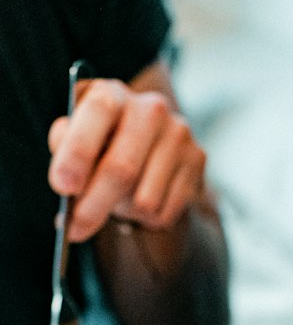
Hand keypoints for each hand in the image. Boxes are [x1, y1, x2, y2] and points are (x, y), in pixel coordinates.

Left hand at [48, 73, 205, 241]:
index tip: (63, 187)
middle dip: (94, 206)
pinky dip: (146, 218)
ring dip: (123, 212)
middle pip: (123, 168)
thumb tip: (68, 183)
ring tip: (116, 200)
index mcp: (112, 93)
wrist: (144, 142)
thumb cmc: (98, 142)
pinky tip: (139, 202)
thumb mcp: (72, 135)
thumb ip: (64, 147)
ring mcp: (178, 134)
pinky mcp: (197, 159)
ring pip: (144, 200)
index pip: (98, 113)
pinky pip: (166, 211)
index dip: (78, 152)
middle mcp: (150, 108)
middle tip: (76, 230)